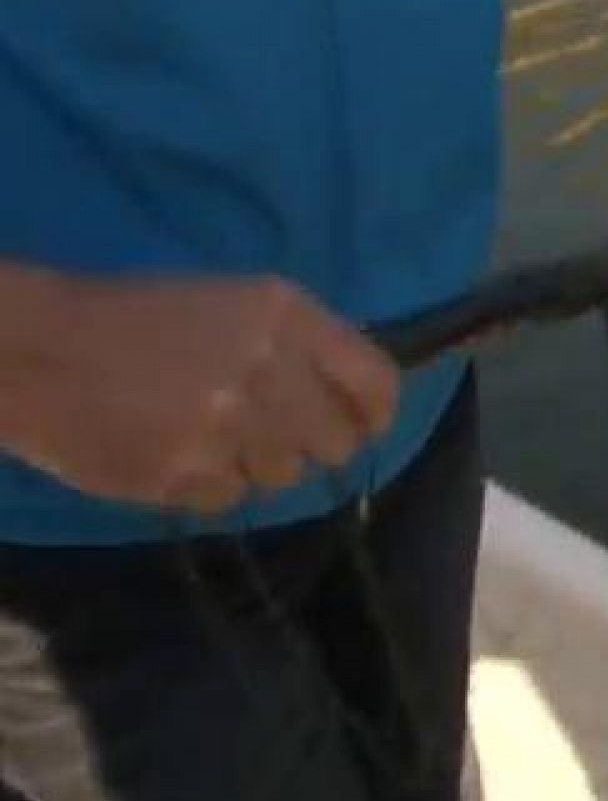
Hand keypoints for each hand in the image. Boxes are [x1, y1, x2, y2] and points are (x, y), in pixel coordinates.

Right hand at [0, 273, 399, 514]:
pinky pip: (231, 497)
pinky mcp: (186, 473)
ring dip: (259, 463)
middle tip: (278, 435)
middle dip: (316, 445)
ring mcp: (228, 426)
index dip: (376, 411)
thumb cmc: (138, 317)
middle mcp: (268, 369)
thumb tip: (356, 396)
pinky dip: (212, 483)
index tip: (364, 424)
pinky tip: (178, 451)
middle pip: (338, 441)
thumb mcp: (234, 303)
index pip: (376, 380)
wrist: (38, 349)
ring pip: (285, 475)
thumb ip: (301, 343)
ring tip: (212, 434)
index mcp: (284, 315)